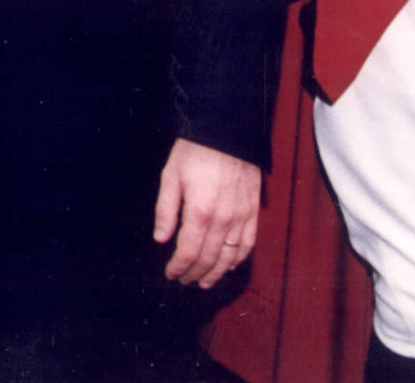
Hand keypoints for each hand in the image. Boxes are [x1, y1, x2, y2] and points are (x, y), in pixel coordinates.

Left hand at [153, 137, 261, 287]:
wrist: (227, 132)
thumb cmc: (194, 152)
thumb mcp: (170, 176)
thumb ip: (166, 211)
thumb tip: (161, 239)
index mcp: (200, 212)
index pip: (189, 252)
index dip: (179, 267)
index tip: (171, 274)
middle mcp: (224, 220)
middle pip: (209, 259)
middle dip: (194, 273)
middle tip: (184, 280)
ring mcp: (242, 217)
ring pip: (230, 256)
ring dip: (216, 273)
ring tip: (204, 282)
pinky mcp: (254, 212)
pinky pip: (248, 244)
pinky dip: (238, 259)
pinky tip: (229, 266)